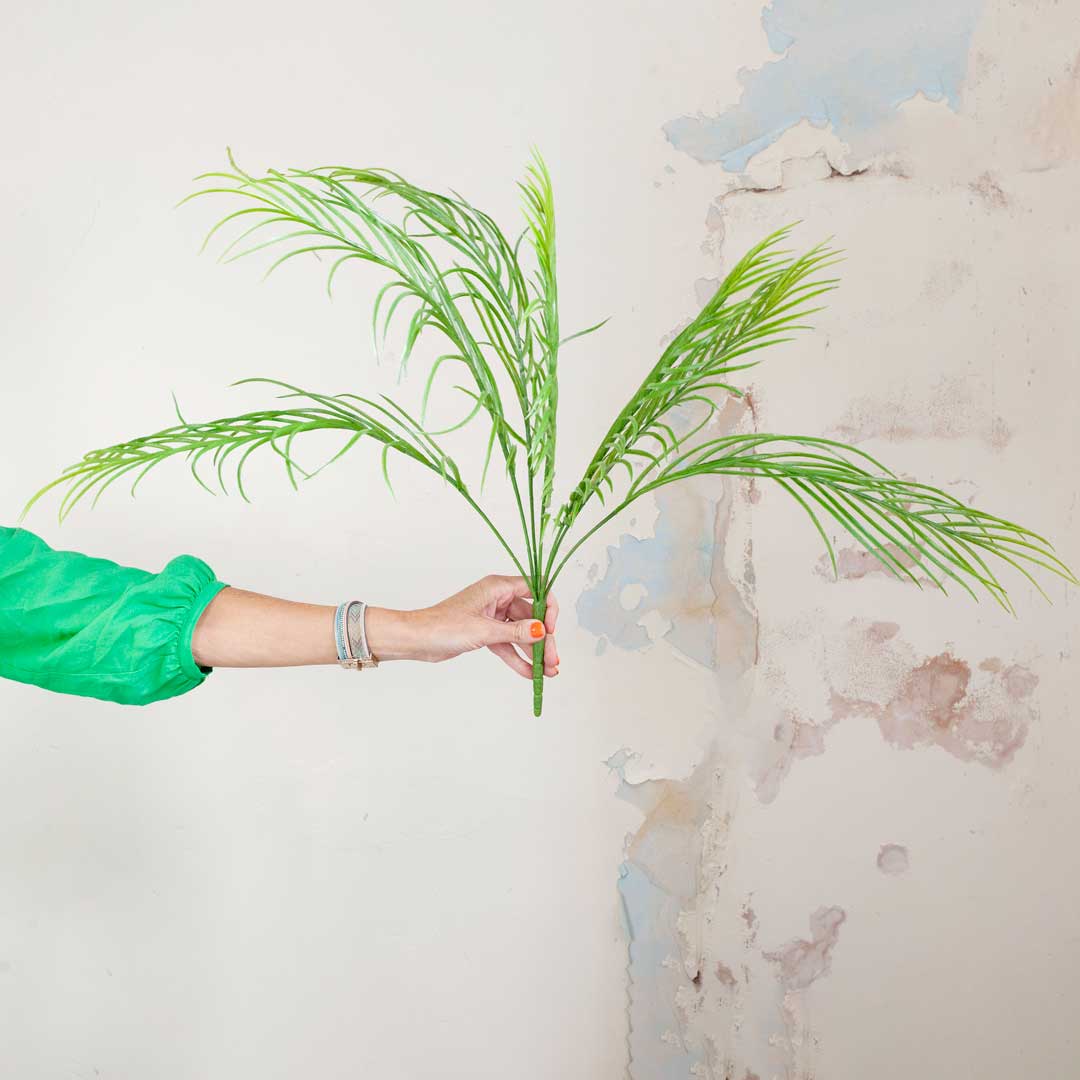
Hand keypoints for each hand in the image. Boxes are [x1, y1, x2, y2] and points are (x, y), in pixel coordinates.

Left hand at [364, 575, 559, 678]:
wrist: (417, 640)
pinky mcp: (485, 632)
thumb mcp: (484, 630)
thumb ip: (516, 632)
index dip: (548, 608)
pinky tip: (529, 673)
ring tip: (548, 672)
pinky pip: (507, 645)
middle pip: (531, 616)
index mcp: (497, 587)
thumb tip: (541, 630)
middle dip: (544, 639)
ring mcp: (492, 616)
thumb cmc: (443, 626)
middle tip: (553, 661)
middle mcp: (497, 598)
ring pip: (520, 633)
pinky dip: (518, 658)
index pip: (535, 589)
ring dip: (534, 652)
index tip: (551, 628)